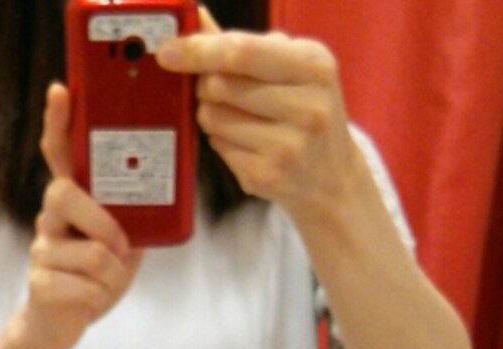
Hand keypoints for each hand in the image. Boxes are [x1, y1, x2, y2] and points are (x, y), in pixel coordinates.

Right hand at [15, 84, 143, 348]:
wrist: (58, 325)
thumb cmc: (92, 278)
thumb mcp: (120, 245)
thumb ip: (131, 218)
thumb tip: (162, 189)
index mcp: (71, 203)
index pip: (59, 154)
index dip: (59, 123)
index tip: (61, 91)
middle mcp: (49, 218)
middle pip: (65, 194)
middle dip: (104, 224)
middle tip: (120, 247)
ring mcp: (41, 249)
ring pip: (91, 252)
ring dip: (112, 276)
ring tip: (104, 283)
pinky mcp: (39, 283)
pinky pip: (85, 285)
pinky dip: (99, 297)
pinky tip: (89, 300)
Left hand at [157, 9, 359, 227]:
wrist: (333, 177)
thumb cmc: (306, 111)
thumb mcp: (290, 67)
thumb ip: (244, 44)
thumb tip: (195, 18)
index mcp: (314, 65)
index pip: (241, 51)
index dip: (198, 50)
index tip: (168, 51)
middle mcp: (307, 106)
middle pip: (220, 85)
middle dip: (206, 85)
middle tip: (220, 91)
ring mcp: (288, 146)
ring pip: (213, 117)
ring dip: (213, 115)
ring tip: (241, 119)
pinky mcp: (267, 176)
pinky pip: (217, 147)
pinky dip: (222, 142)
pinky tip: (247, 144)